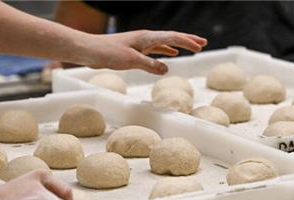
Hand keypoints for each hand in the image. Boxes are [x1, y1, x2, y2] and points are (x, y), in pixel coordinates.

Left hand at [82, 30, 206, 74]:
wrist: (90, 51)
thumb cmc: (108, 54)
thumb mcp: (131, 61)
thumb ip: (149, 65)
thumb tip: (167, 69)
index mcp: (146, 38)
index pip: (172, 37)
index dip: (187, 42)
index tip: (200, 47)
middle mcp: (145, 38)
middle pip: (171, 37)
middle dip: (187, 40)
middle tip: (203, 43)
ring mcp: (140, 43)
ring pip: (164, 42)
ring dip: (179, 45)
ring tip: (191, 47)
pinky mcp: (134, 50)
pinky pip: (155, 48)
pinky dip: (165, 50)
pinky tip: (170, 54)